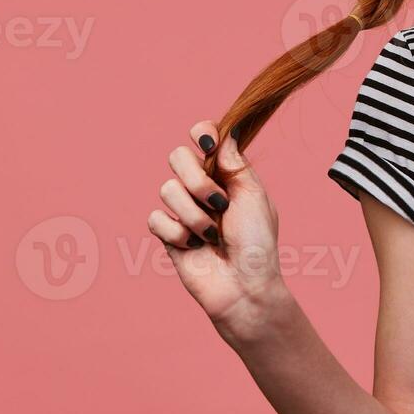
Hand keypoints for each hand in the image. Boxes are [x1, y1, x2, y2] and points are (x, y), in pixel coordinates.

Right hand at [147, 122, 285, 342]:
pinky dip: (178, 234)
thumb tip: (226, 128)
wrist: (244, 285)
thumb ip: (234, 161)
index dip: (201, 134)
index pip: (203, 137)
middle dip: (197, 181)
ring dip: (194, 216)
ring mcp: (183, 209)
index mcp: (226, 174)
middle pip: (177, 156)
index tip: (207, 145)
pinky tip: (195, 247)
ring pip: (167, 190)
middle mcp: (202, 187)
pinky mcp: (168, 233)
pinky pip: (156, 219)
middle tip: (219, 203)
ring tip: (212, 235)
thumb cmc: (256, 242)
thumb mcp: (252, 194)